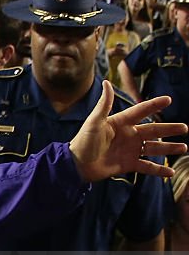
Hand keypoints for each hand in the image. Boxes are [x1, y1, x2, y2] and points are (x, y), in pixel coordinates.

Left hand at [69, 81, 186, 180]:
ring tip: (184, 148)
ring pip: (153, 148)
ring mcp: (129, 150)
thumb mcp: (94, 122)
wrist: (76, 165)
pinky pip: (146, 167)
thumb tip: (107, 82)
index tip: (168, 100)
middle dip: (169, 129)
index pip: (140, 112)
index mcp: (120, 123)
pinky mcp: (127, 164)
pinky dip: (158, 170)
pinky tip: (171, 172)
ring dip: (168, 148)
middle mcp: (128, 135)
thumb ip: (104, 104)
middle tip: (185, 128)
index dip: (154, 105)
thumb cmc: (83, 141)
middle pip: (153, 131)